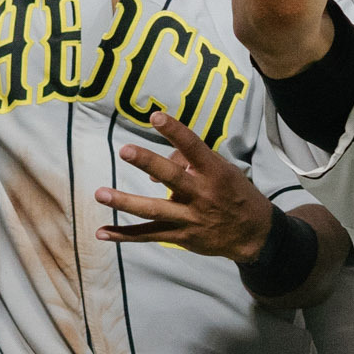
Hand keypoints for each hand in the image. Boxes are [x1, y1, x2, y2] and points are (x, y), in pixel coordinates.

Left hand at [97, 111, 274, 258]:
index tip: (157, 117)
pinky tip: (102, 232)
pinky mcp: (181, 237)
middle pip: (172, 178)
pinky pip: (148, 235)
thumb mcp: (223, 170)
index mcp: (215, 173)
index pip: (194, 148)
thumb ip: (192, 161)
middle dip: (148, 164)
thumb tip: (159, 162)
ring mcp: (190, 218)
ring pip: (154, 210)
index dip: (175, 132)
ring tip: (100, 193)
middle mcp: (202, 195)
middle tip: (125, 150)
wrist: (253, 234)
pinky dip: (124, 235)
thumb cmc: (235, 194)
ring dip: (125, 202)